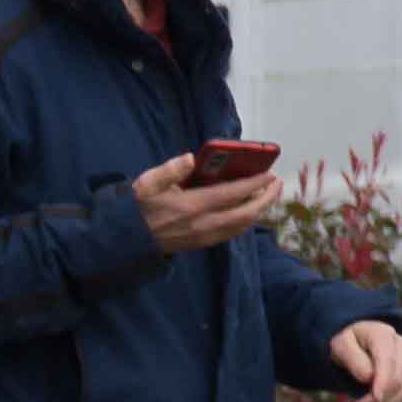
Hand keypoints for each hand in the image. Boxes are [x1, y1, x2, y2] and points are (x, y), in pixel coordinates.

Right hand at [132, 149, 277, 254]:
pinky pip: (232, 232)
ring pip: (242, 225)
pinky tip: (247, 211)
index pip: (233, 194)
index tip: (269, 174)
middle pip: (246, 213)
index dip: (255, 184)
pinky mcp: (202, 243)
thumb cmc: (137, 207)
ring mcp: (205, 236)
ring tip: (266, 196)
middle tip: (275, 184)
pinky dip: (245, 221)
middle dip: (266, 198)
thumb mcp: (146, 183)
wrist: (126, 239)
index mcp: (192, 205)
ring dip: (259, 210)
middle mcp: (204, 223)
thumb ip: (168, 170)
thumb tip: (189, 158)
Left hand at [330, 319, 401, 401]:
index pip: (387, 362)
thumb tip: (368, 377)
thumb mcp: (340, 345)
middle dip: (377, 400)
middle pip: (397, 379)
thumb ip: (352, 358)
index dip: (382, 383)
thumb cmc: (347, 343)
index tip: (373, 400)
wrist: (359, 339)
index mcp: (383, 335)